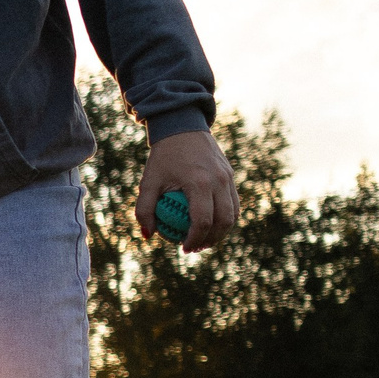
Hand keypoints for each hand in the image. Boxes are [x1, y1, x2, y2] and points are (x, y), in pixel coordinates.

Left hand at [136, 128, 237, 251]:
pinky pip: (234, 203)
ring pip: (233, 214)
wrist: (182, 128)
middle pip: (223, 221)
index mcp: (199, 182)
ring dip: (221, 232)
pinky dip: (226, 217)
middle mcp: (218, 180)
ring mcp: (228, 177)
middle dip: (211, 240)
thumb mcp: (148, 182)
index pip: (203, 221)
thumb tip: (148, 235)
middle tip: (195, 248)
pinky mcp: (230, 175)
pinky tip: (211, 224)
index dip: (195, 239)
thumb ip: (144, 209)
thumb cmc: (162, 157)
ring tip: (204, 240)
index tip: (183, 248)